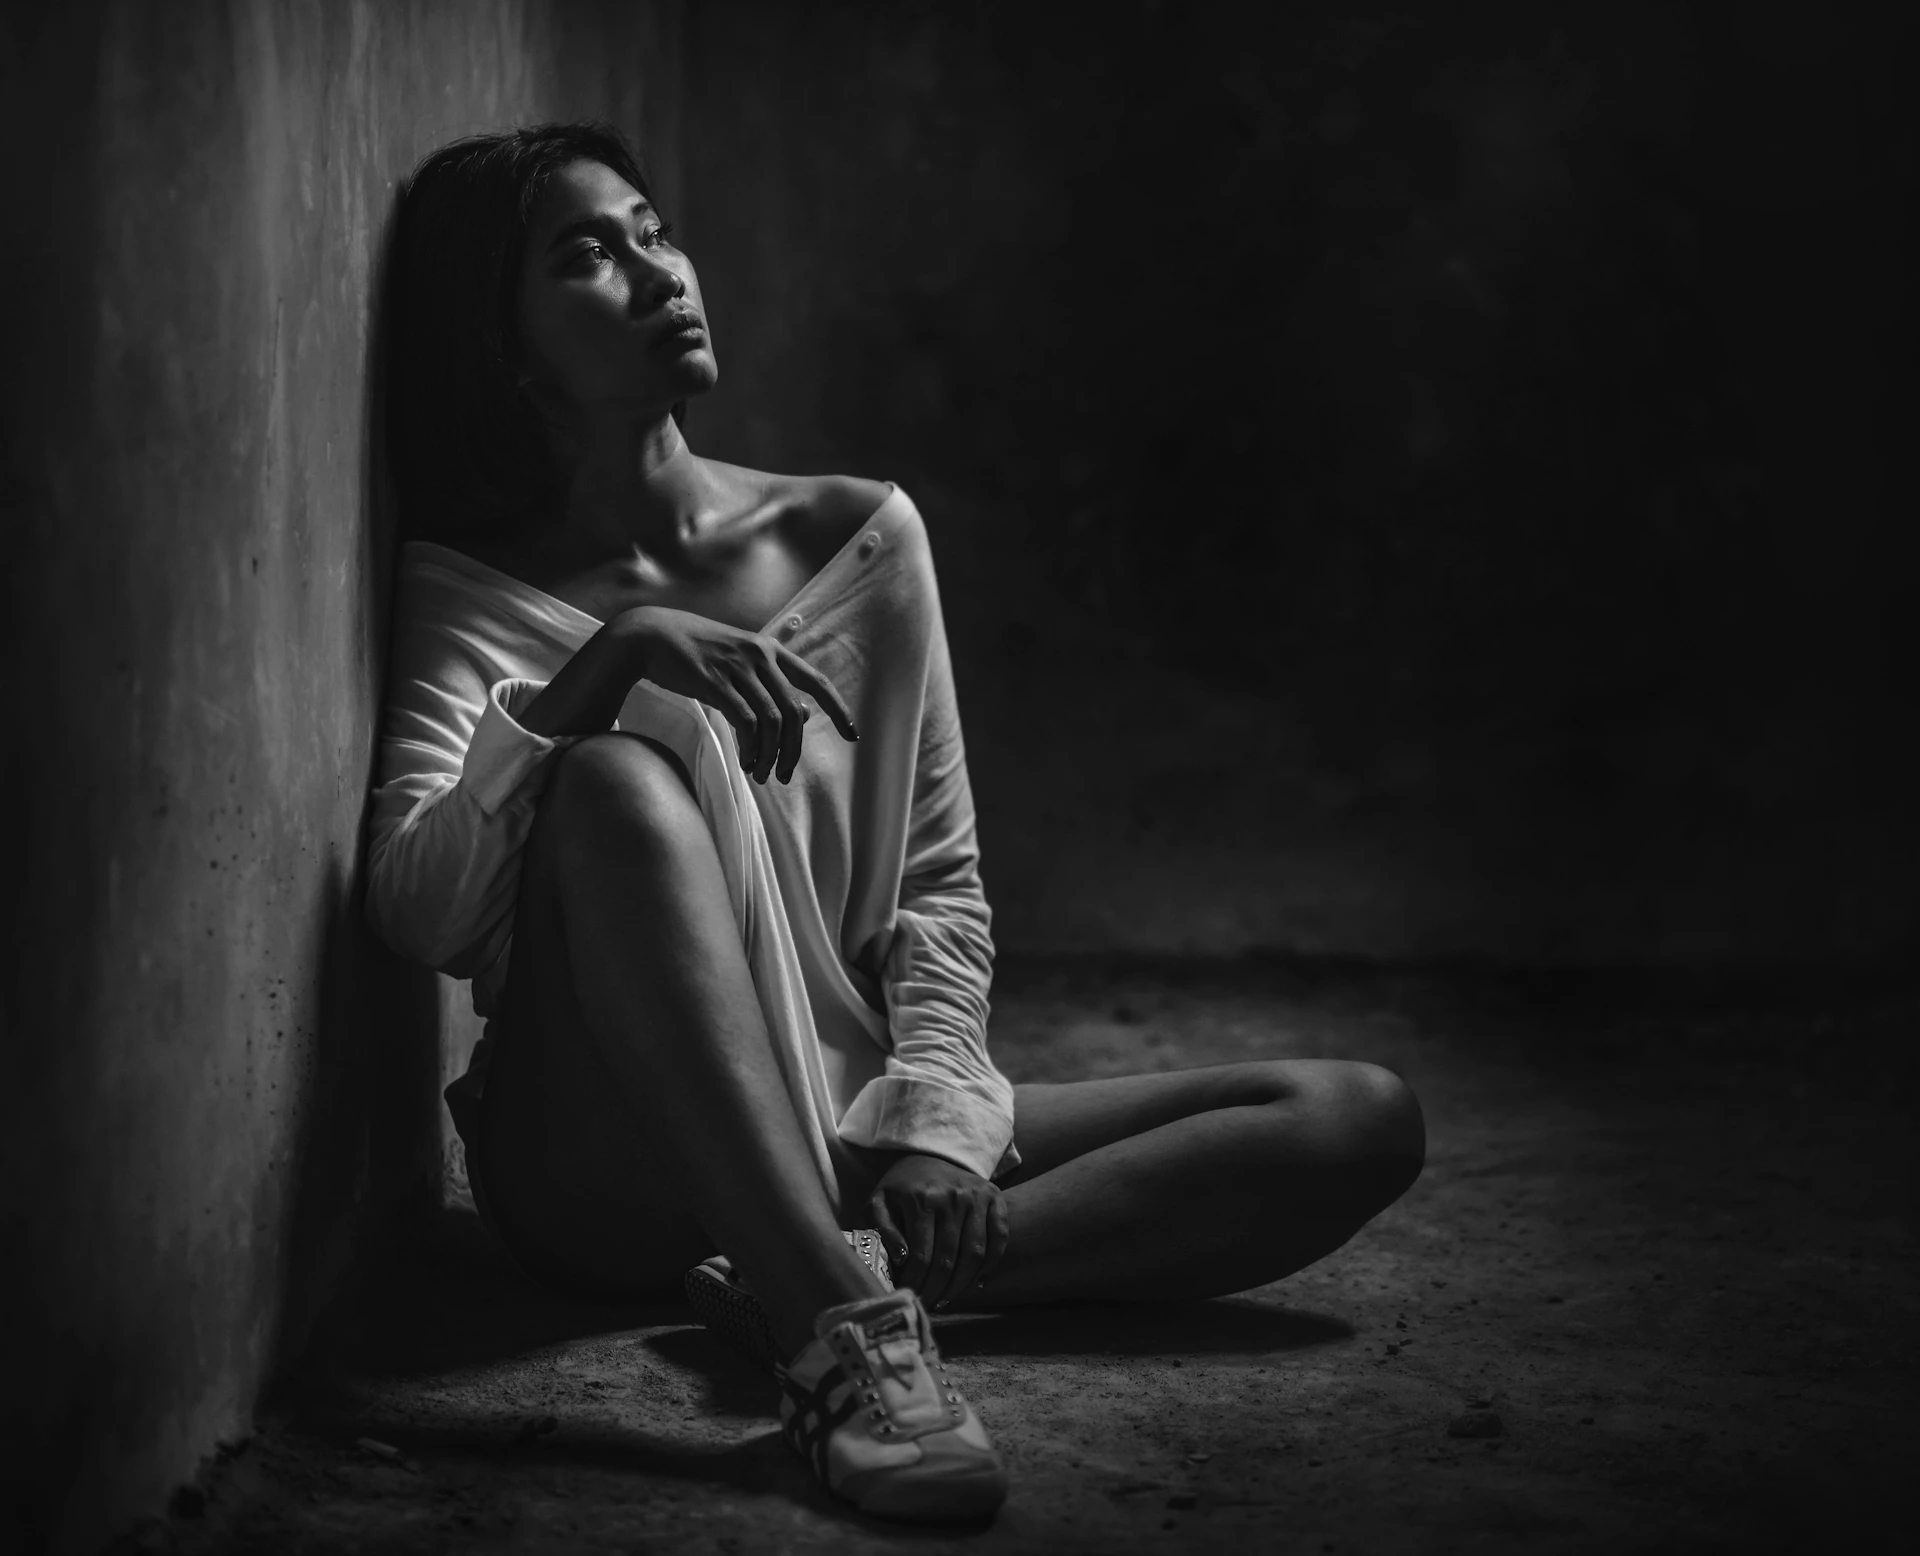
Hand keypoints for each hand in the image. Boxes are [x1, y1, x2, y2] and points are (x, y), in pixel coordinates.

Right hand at [616, 606, 857, 783]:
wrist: (650, 635)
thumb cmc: (693, 650)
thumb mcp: (737, 656)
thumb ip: (767, 680)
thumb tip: (799, 712)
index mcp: (769, 650)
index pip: (816, 681)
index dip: (838, 709)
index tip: (852, 734)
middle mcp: (760, 657)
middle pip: (794, 712)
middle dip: (793, 750)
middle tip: (782, 774)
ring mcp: (738, 669)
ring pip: (772, 722)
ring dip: (769, 755)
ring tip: (760, 773)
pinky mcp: (716, 683)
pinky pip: (746, 724)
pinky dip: (751, 748)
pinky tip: (746, 762)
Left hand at [864, 1153, 1009, 1311]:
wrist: (932, 1153)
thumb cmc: (902, 1186)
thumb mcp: (878, 1202)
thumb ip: (883, 1231)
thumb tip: (902, 1259)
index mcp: (921, 1199)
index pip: (921, 1256)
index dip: (916, 1284)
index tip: (911, 1299)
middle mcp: (952, 1197)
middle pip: (949, 1259)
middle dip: (938, 1290)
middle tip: (929, 1305)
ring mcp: (977, 1196)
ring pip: (975, 1253)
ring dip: (962, 1284)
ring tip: (948, 1299)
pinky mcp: (994, 1196)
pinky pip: (999, 1238)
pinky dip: (991, 1265)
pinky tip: (976, 1282)